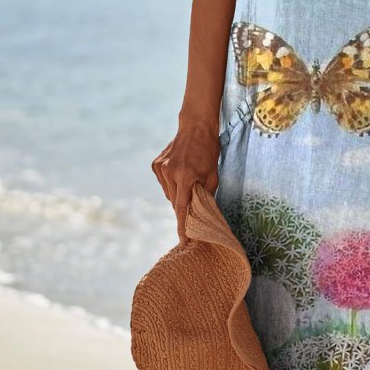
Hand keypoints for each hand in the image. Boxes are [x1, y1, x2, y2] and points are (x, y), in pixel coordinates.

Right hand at [151, 121, 219, 243]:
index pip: (182, 208)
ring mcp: (160, 168)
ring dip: (178, 194)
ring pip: (168, 194)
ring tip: (189, 181)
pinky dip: (171, 185)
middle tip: (194, 202)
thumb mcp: (213, 174)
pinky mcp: (155, 165)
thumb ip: (206, 195)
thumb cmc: (209, 151)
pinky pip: (164, 184)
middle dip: (184, 206)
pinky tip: (180, 173)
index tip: (183, 241)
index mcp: (186, 176)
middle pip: (175, 202)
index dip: (182, 226)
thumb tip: (201, 213)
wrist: (195, 127)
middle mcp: (169, 172)